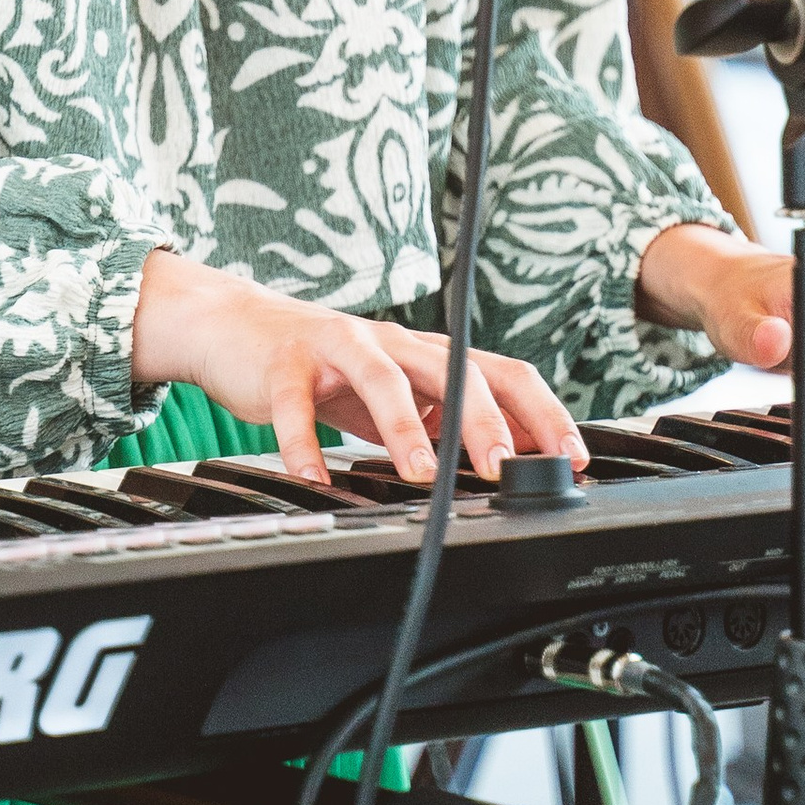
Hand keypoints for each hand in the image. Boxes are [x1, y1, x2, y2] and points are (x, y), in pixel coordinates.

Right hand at [131, 248, 586, 488]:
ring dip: (404, 427)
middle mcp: (390, 340)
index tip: (568, 456)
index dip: (541, 412)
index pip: (501, 372)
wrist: (236, 327)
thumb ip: (442, 418)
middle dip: (482, 420)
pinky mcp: (285, 361)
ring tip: (419, 473)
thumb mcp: (395, 393)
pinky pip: (296, 402)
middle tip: (501, 467)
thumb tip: (509, 456)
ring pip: (381, 376)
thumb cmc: (324, 367)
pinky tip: (314, 477)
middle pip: (450, 369)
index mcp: (425, 353)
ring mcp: (337, 344)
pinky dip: (306, 443)